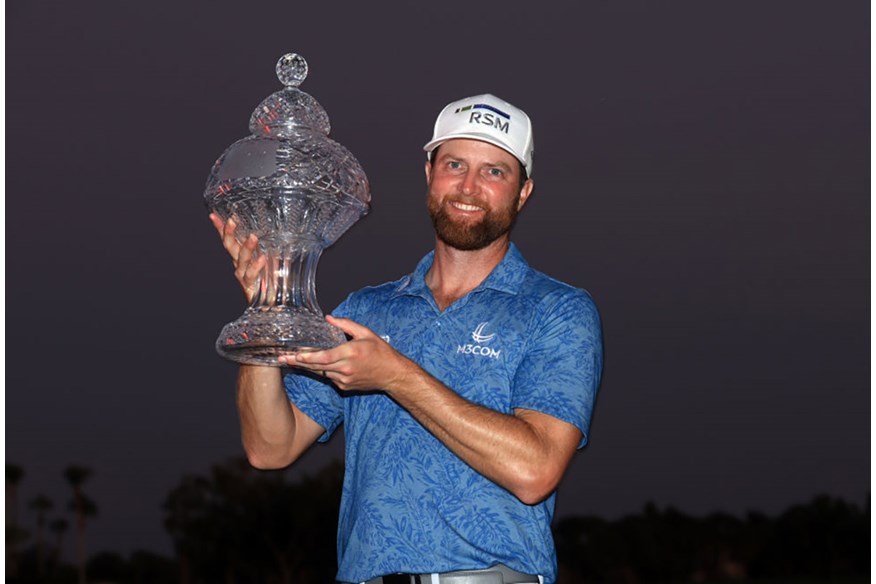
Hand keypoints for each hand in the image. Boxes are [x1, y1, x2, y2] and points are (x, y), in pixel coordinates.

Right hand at [209, 213, 266, 303]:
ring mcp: (243, 275)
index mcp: (241, 255)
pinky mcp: (250, 286)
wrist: (272, 301)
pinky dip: (256, 266)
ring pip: (242, 259)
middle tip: (231, 221)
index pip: (228, 239)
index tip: (213, 215)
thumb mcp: (271, 257)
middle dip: (229, 233)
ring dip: (247, 247)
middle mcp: (239, 264)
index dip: (220, 228)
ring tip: (253, 237)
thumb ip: (271, 245)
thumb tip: (281, 227)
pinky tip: (262, 259)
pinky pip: (252, 274)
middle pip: (230, 247)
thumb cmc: (271, 278)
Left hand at [282, 316, 415, 391]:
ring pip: (321, 373)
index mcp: (350, 354)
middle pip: (317, 367)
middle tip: (282, 358)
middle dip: (298, 362)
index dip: (307, 357)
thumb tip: (329, 318)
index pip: (323, 357)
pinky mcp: (344, 387)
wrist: (393, 375)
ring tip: (291, 360)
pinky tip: (314, 366)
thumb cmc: (381, 353)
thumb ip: (346, 325)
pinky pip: (329, 378)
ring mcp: (344, 380)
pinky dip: (321, 371)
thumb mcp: (366, 333)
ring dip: (307, 367)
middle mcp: (345, 369)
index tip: (294, 355)